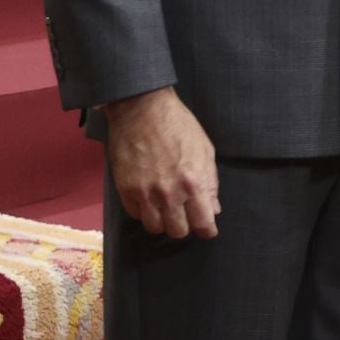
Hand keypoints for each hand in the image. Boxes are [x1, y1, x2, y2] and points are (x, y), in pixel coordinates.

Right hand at [101, 86, 219, 238]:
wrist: (142, 108)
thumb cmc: (177, 124)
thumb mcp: (204, 149)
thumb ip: (210, 182)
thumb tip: (213, 208)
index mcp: (193, 182)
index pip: (203, 223)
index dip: (207, 229)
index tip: (207, 228)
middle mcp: (169, 192)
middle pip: (178, 231)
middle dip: (185, 225)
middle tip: (185, 214)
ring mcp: (145, 193)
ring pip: (155, 228)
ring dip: (163, 221)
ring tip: (166, 208)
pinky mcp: (126, 190)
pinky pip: (136, 215)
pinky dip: (144, 212)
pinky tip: (150, 199)